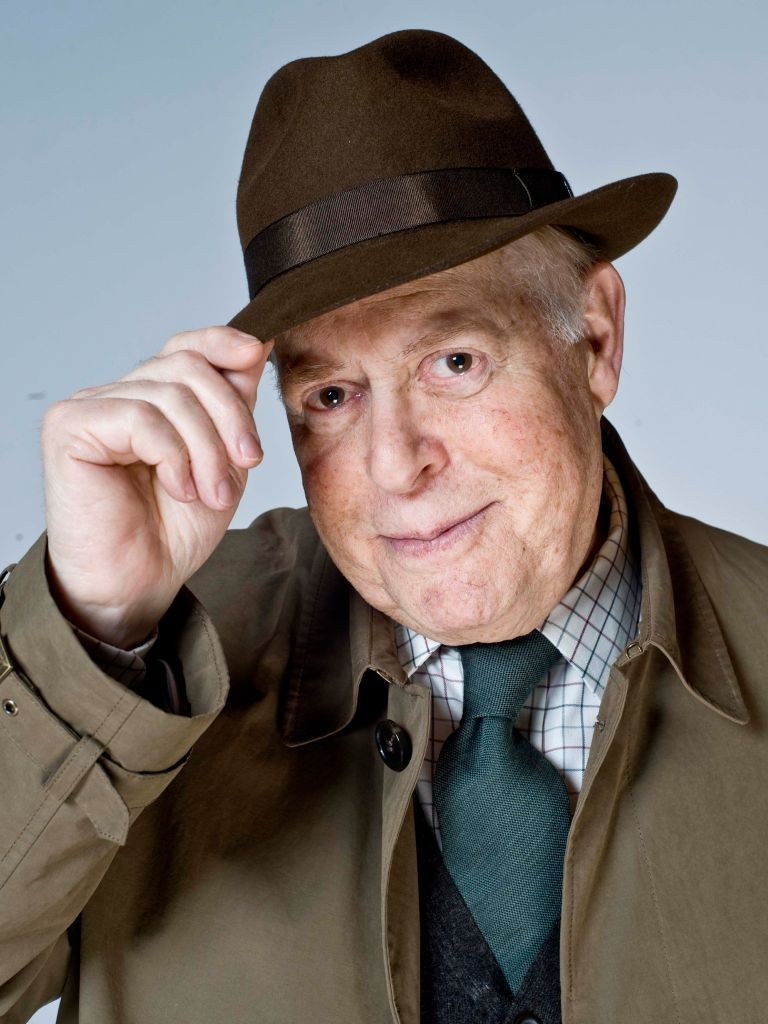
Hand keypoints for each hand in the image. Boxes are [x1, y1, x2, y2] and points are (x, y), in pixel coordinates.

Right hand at [42, 326, 272, 647]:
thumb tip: (256, 342)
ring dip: (207, 449)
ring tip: (211, 493)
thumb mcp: (224, 460)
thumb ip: (234, 403)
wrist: (139, 583)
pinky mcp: (69, 427)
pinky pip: (140, 417)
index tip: (256, 354)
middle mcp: (118, 394)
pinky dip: (173, 455)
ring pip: (171, 394)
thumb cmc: (174, 529)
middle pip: (188, 366)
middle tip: (248, 463)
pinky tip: (177, 488)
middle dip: (230, 416)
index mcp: (152, 398)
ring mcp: (90, 407)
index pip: (186, 346)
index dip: (222, 342)